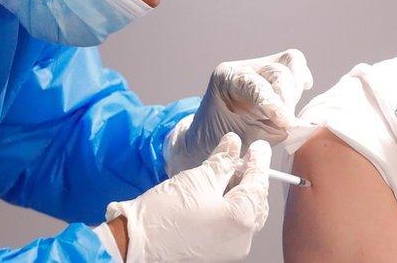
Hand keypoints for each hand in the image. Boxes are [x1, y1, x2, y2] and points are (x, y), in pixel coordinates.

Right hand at [105, 133, 270, 261]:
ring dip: (239, 191)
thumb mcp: (198, 178)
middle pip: (255, 201)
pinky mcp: (216, 252)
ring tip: (228, 170)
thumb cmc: (165, 213)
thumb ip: (222, 161)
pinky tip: (218, 190)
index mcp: (242, 219)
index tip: (260, 146)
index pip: (258, 183)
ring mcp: (229, 249)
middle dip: (250, 177)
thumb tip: (234, 144)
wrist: (135, 242)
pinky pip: (231, 224)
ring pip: (244, 214)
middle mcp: (242, 238)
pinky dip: (229, 206)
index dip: (259, 161)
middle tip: (245, 156)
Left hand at [165, 49, 312, 174]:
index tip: (285, 123)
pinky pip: (296, 68)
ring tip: (287, 114)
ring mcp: (260, 67)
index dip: (273, 103)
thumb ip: (262, 132)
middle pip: (278, 70)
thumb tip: (288, 127)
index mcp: (225, 78)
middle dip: (287, 99)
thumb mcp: (236, 139)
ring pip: (291, 63)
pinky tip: (296, 99)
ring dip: (295, 92)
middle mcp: (244, 67)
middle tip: (287, 124)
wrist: (206, 134)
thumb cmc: (215, 137)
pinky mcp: (274, 74)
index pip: (255, 84)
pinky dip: (300, 83)